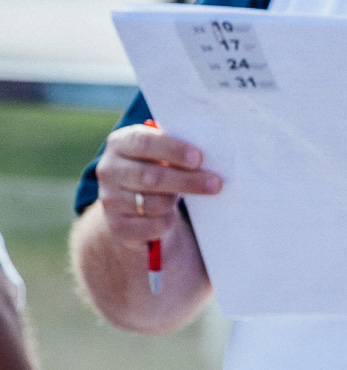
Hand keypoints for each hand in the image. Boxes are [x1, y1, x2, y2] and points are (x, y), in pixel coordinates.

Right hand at [95, 125, 221, 249]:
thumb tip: (210, 153)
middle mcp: (109, 170)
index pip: (144, 143)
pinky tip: (168, 215)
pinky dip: (167, 221)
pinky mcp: (117, 226)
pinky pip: (154, 225)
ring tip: (180, 197)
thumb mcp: (159, 154)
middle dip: (188, 180)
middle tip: (215, 183)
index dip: (172, 150)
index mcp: (119, 143)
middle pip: (152, 176)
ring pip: (155, 203)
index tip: (198, 158)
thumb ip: (175, 150)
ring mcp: (109, 199)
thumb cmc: (154, 170)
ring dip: (175, 201)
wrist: (130, 206)